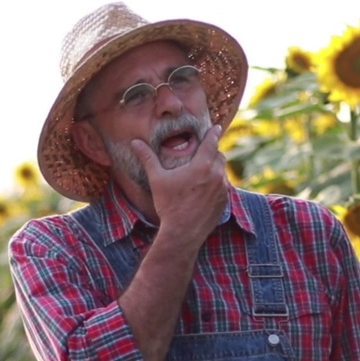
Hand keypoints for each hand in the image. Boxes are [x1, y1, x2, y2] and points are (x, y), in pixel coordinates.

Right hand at [129, 125, 227, 243]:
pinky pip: (224, 186)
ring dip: (215, 167)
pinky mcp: (224, 202)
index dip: (213, 133)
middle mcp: (216, 175)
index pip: (211, 142)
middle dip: (212, 151)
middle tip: (205, 150)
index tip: (215, 127)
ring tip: (204, 169)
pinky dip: (217, 182)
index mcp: (202, 165)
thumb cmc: (169, 205)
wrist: (183, 233)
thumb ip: (148, 158)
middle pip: (219, 155)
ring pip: (222, 171)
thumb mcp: (157, 179)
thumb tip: (135, 142)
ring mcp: (223, 189)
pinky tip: (206, 187)